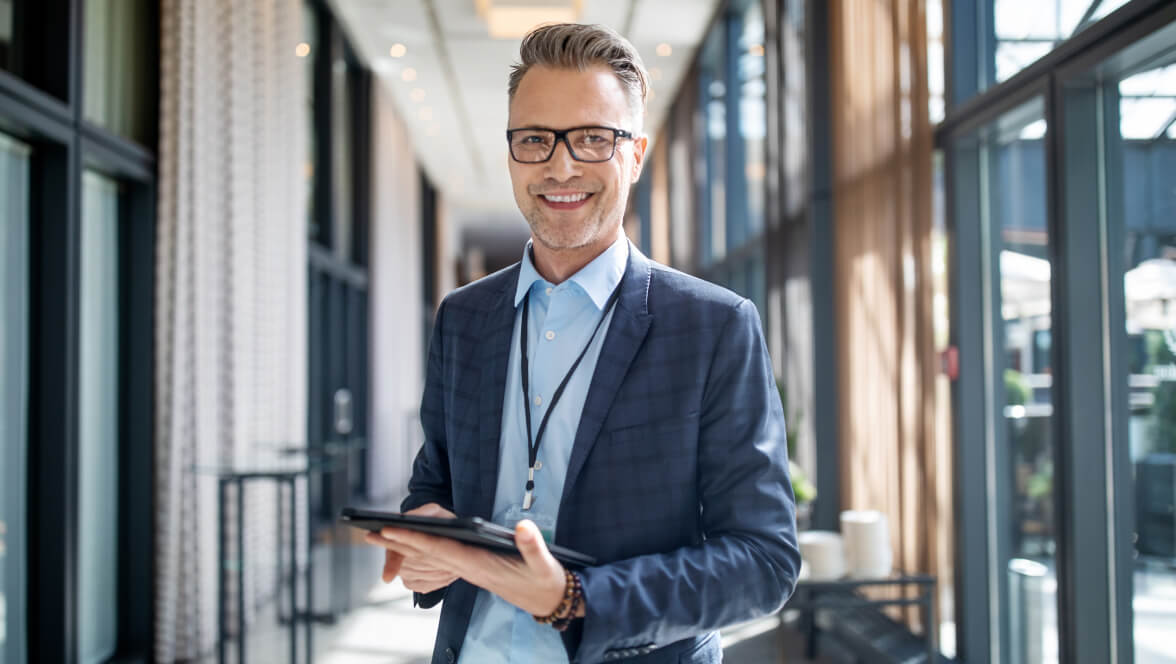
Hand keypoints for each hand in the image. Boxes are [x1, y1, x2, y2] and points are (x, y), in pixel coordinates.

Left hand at [365, 512, 572, 616]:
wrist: (549, 601)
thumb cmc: (545, 581)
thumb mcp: (544, 565)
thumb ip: (533, 546)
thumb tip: (523, 526)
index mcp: (480, 565)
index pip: (441, 550)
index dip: (415, 540)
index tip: (390, 531)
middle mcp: (468, 569)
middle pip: (427, 555)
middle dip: (398, 544)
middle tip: (368, 533)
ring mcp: (469, 570)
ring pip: (430, 558)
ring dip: (405, 548)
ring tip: (381, 537)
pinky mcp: (473, 569)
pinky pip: (441, 559)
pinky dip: (423, 550)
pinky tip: (411, 546)